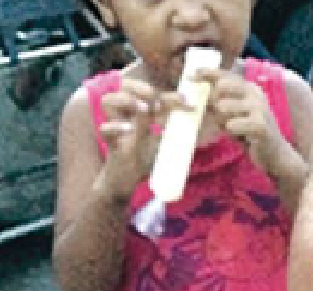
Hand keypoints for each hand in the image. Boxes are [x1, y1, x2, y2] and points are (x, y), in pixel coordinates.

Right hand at [98, 79, 189, 200]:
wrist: (128, 180)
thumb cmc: (147, 159)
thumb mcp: (168, 143)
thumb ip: (181, 134)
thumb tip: (207, 128)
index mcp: (142, 111)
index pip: (152, 93)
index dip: (171, 94)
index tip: (189, 102)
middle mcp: (127, 114)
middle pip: (125, 87)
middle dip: (142, 88)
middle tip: (158, 99)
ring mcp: (116, 126)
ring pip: (108, 100)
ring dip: (126, 101)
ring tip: (144, 110)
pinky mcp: (110, 143)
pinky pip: (105, 129)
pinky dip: (115, 127)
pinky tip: (128, 130)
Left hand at [195, 68, 294, 179]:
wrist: (275, 155)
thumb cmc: (250, 134)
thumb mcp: (233, 115)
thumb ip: (218, 103)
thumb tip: (196, 94)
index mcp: (249, 88)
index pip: (226, 74)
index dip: (208, 73)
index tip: (191, 75)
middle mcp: (255, 94)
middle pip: (222, 86)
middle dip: (212, 100)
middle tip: (214, 114)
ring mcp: (259, 108)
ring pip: (224, 106)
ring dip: (221, 119)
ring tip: (231, 128)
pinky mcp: (261, 125)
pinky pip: (232, 125)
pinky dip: (231, 131)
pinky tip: (241, 137)